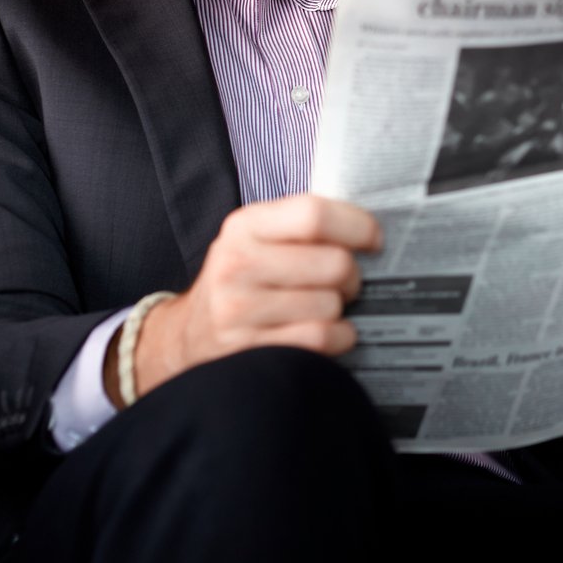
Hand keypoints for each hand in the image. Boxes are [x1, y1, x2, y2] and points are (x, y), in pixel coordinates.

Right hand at [110, 193, 375, 403]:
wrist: (188, 335)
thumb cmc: (241, 281)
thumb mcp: (258, 239)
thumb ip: (303, 226)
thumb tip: (370, 228)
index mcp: (245, 225)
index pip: (314, 215)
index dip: (358, 226)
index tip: (374, 240)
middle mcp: (236, 262)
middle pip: (334, 263)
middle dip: (352, 276)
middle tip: (345, 283)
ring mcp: (238, 308)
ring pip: (330, 304)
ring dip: (340, 310)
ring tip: (324, 307)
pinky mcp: (247, 347)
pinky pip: (320, 338)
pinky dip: (339, 337)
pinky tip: (329, 332)